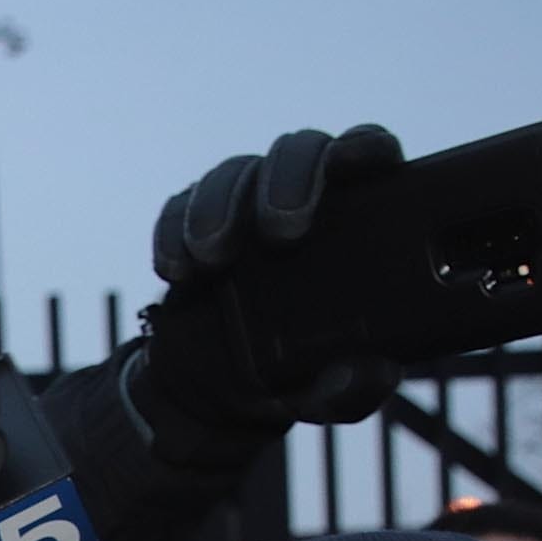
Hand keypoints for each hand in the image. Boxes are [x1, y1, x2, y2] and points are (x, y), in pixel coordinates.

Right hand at [136, 125, 405, 436]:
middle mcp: (301, 194)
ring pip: (234, 173)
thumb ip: (357, 388)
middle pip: (297, 152)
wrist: (226, 394)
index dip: (361, 147)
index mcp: (357, 213)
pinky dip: (173, 235)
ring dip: (219, 209)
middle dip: (286, 182)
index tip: (350, 164)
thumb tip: (368, 374)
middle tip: (280, 230)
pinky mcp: (191, 225)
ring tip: (213, 260)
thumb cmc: (301, 373)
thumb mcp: (335, 392)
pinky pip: (178, 210)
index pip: (367, 152)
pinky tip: (178, 271)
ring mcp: (242, 205)